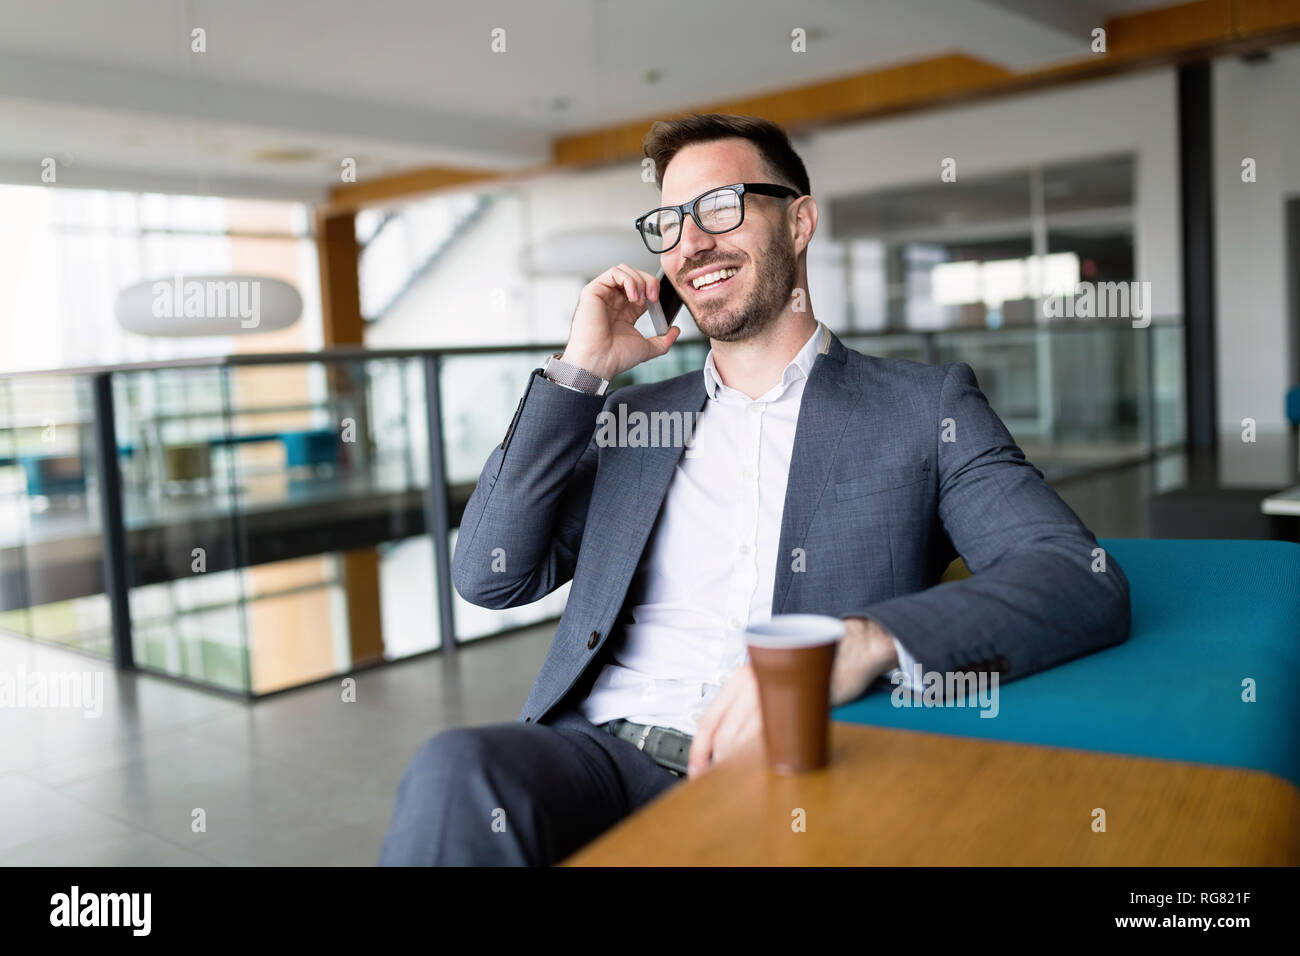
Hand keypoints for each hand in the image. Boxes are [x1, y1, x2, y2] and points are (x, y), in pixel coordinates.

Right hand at [562, 263, 680, 380]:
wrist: (599, 362)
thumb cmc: (615, 357)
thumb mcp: (647, 348)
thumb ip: (663, 341)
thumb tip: (675, 331)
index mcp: (624, 312)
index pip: (642, 289)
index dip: (653, 289)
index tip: (658, 302)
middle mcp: (613, 301)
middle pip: (634, 276)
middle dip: (649, 282)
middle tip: (653, 297)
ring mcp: (603, 295)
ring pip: (625, 270)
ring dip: (639, 281)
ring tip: (640, 299)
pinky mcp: (593, 291)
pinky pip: (614, 272)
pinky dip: (628, 279)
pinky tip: (632, 296)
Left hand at [686, 618, 898, 779]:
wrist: (843, 656)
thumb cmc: (804, 671)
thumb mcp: (766, 681)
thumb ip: (744, 706)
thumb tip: (725, 746)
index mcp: (739, 679)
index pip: (709, 721)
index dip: (699, 751)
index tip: (697, 770)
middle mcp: (752, 685)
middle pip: (725, 737)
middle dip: (718, 765)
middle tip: (718, 782)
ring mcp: (775, 699)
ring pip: (746, 744)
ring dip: (740, 768)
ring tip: (740, 782)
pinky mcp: (797, 711)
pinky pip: (773, 744)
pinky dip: (764, 762)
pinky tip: (764, 770)